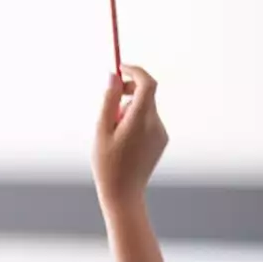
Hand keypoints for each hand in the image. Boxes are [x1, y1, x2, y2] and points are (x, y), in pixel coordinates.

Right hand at [92, 65, 168, 206]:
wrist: (123, 193)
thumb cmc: (107, 164)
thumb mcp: (101, 129)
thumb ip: (109, 100)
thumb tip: (113, 76)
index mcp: (139, 120)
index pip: (147, 84)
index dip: (135, 71)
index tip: (121, 68)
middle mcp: (155, 124)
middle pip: (147, 94)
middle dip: (129, 89)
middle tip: (111, 97)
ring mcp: (160, 133)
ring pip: (146, 108)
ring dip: (130, 108)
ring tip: (113, 129)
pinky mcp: (161, 140)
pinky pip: (149, 120)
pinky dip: (136, 120)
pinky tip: (123, 140)